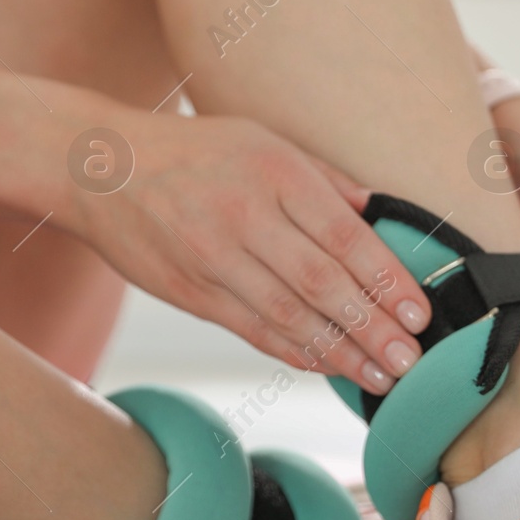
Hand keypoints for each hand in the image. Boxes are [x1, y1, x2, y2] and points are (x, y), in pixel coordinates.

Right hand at [56, 112, 430, 393]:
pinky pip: (253, 329)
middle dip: (373, 328)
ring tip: (381, 377)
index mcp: (276, 174)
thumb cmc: (198, 151)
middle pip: (322, 284)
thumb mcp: (266, 142)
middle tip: (411, 360)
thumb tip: (383, 214)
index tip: (421, 313)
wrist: (98, 166)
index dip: (387, 280)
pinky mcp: (190, 291)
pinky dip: (296, 352)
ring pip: (288, 316)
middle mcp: (245, 217)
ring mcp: (213, 258)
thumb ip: (326, 181)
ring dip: (341, 353)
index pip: (345, 237)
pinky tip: (330, 367)